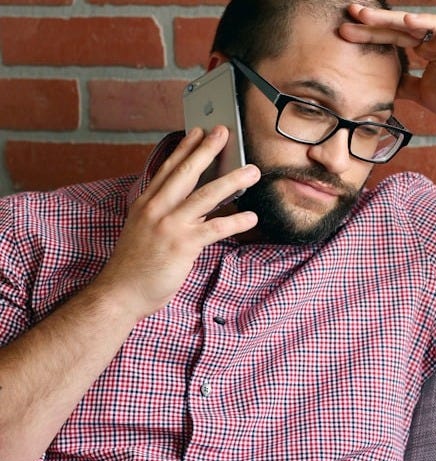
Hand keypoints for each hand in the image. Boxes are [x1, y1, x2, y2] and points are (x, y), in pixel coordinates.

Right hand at [93, 126, 258, 319]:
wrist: (121, 292)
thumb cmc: (136, 265)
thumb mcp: (145, 230)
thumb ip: (167, 214)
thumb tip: (196, 204)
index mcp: (146, 203)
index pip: (168, 169)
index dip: (184, 149)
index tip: (197, 131)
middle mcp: (156, 209)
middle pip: (186, 173)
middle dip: (207, 150)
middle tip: (224, 132)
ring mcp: (169, 225)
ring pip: (205, 196)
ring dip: (232, 181)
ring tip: (252, 171)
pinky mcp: (183, 245)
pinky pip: (215, 228)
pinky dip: (236, 221)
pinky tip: (252, 217)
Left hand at [339, 6, 435, 132]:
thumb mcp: (424, 94)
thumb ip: (406, 86)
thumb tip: (386, 86)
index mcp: (428, 50)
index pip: (393, 39)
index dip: (370, 35)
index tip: (344, 33)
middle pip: (399, 28)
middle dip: (373, 21)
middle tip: (349, 13)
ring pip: (417, 24)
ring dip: (391, 19)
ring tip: (367, 15)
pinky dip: (426, 24)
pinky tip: (407, 22)